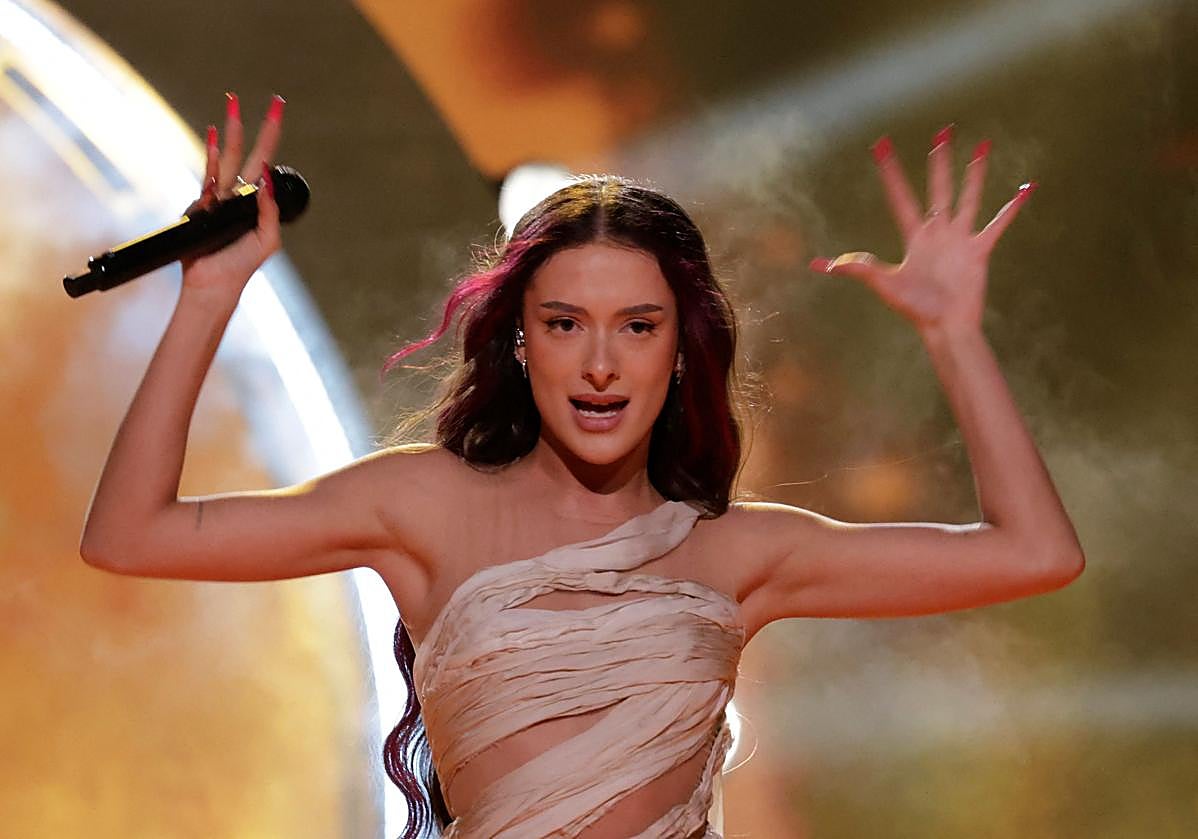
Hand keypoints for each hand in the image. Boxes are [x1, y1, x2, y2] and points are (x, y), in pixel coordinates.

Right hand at [180, 92, 285, 299]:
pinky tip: (213, 135)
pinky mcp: (200, 205)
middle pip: (243, 153)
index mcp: (255, 201)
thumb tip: (267, 177)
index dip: (270, 137)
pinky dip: (211, 159)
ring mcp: (217, 197)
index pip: (264, 162)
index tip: (277, 109)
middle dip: (247, 126)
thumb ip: (270, 211)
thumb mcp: (268, 240)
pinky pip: (207, 177)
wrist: (214, 283)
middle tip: (253, 99)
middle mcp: (236, 194)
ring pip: (224, 159)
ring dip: (228, 132)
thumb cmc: (242, 265)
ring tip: (233, 105)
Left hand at [809, 125, 1035, 335]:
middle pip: (938, 188)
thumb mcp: (884, 284)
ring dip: (975, 173)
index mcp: (914, 236)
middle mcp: (937, 232)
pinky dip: (1013, 207)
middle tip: (942, 131)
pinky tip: (1027, 188)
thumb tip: (821, 265)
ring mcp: (959, 239)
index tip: (881, 146)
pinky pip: (998, 224)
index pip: (900, 196)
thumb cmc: (915, 309)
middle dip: (939, 160)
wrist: (945, 326)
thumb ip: (858, 268)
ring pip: (968, 197)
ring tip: (983, 146)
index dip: (891, 172)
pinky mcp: (979, 250)